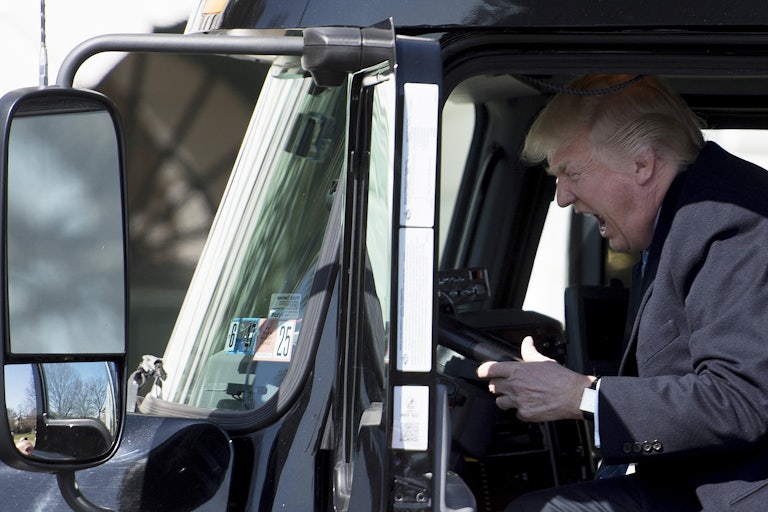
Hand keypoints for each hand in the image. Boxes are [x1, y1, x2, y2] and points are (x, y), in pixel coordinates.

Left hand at [476, 336, 594, 421]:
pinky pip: (516, 413)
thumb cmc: (561, 378)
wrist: (573, 396)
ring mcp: (518, 401)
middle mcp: (514, 386)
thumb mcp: (543, 360)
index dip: (482, 371)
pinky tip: (529, 405)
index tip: (482, 372)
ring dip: (505, 399)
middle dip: (497, 385)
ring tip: (515, 397)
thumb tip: (526, 342)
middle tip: (505, 384)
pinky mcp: (525, 414)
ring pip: (500, 402)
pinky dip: (521, 410)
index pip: (489, 369)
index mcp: (516, 371)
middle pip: (493, 386)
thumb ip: (530, 351)